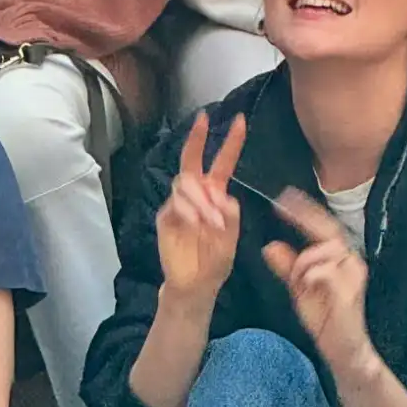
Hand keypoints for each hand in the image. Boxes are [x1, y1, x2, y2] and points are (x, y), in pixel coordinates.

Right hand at [157, 112, 246, 303]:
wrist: (196, 286)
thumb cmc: (215, 261)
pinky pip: (175, 204)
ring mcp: (179, 203)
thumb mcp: (231, 238)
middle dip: (197, 137)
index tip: (240, 120)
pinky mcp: (166, 217)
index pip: (222, 162)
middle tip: (203, 120)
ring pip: (185, 182)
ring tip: (213, 222)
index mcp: (215, 194)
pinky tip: (197, 223)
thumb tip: (221, 196)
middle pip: (192, 159)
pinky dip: (188, 210)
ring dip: (201, 199)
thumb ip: (230, 215)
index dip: (231, 142)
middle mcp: (196, 193)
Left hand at [263, 188, 370, 372]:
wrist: (341, 349)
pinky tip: (305, 284)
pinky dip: (310, 274)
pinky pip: (325, 270)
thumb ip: (286, 267)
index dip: (306, 210)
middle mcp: (350, 261)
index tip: (284, 196)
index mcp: (339, 257)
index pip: (324, 226)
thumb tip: (270, 246)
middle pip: (328, 229)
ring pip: (323, 249)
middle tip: (282, 205)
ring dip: (303, 260)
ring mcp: (353, 275)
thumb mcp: (298, 287)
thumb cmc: (324, 316)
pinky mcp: (350, 290)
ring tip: (297, 280)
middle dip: (304, 216)